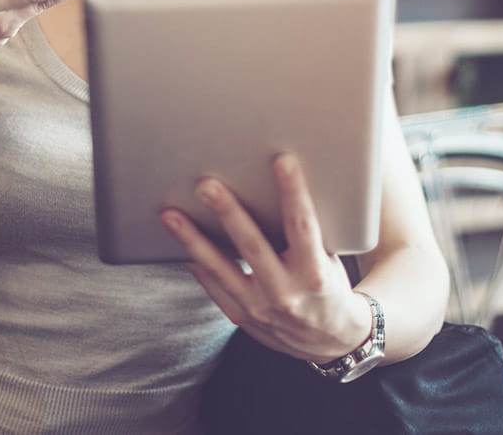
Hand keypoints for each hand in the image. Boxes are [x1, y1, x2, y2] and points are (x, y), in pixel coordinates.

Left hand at [160, 153, 372, 363]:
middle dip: (228, 212)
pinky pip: (213, 287)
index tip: (282, 161)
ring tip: (171, 214)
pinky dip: (196, 264)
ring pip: (220, 269)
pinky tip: (178, 243)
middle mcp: (286, 293)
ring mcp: (260, 308)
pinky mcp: (242, 317)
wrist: (331, 340)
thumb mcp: (330, 260)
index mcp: (315, 274)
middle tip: (206, 185)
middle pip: (252, 245)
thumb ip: (306, 234)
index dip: (293, 192)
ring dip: (193, 239)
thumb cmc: (330, 287)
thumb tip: (274, 189)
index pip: (302, 226)